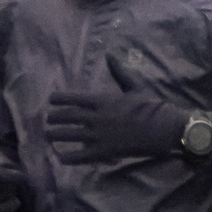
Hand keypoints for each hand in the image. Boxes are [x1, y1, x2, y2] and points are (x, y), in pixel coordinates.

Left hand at [45, 62, 194, 162]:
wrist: (164, 127)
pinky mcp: (104, 152)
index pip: (74, 98)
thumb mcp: (134, 86)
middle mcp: (97, 116)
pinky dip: (67, 157)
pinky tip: (60, 157)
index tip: (50, 100)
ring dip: (55, 135)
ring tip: (47, 135)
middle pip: (67, 117)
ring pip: (69, 135)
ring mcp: (99, 135)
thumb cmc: (151, 106)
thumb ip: (119, 72)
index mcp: (103, 99)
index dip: (59, 98)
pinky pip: (80, 156)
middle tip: (47, 119)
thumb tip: (110, 54)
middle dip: (54, 118)